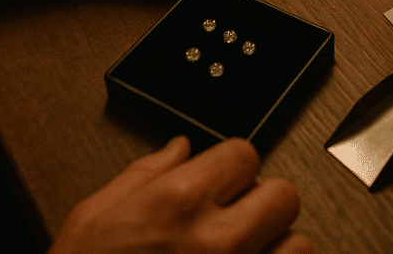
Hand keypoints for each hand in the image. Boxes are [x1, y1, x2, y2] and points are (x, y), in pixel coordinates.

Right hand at [49, 136, 312, 253]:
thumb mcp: (94, 218)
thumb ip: (143, 175)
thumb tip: (178, 149)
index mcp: (177, 204)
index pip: (246, 153)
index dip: (233, 165)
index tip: (224, 179)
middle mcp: (216, 240)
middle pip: (283, 194)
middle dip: (263, 202)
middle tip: (239, 216)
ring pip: (299, 244)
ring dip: (278, 247)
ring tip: (248, 253)